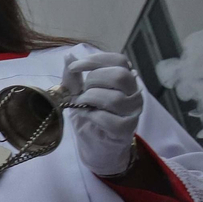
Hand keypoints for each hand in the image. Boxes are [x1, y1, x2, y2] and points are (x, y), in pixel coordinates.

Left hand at [62, 51, 142, 175]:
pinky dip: (93, 116)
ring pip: (114, 98)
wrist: (95, 146)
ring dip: (91, 100)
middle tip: (82, 92)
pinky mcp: (127, 129)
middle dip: (94, 80)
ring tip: (83, 105)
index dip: (95, 60)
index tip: (74, 67)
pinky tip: (88, 117)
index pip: (119, 60)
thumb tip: (68, 55)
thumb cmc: (90, 117)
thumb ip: (74, 78)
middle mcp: (134, 92)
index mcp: (125, 80)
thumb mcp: (78, 94)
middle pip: (120, 75)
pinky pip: (110, 119)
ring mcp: (133, 111)